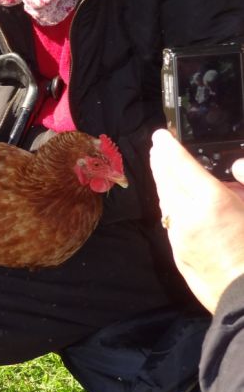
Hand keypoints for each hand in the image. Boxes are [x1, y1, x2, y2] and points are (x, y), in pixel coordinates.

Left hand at [150, 129, 243, 311]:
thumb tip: (235, 168)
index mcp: (212, 202)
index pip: (182, 166)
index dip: (169, 147)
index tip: (161, 135)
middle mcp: (188, 217)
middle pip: (166, 181)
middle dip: (160, 162)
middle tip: (157, 148)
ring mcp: (180, 238)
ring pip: (165, 203)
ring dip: (162, 183)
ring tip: (162, 169)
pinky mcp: (179, 255)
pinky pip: (170, 222)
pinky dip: (169, 206)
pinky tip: (173, 202)